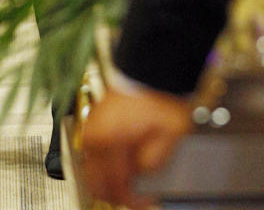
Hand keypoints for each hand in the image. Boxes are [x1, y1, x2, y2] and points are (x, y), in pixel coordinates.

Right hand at [82, 88, 192, 209]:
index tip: (143, 202)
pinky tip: (126, 162)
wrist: (153, 67)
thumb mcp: (170, 135)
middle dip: (115, 193)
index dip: (130, 199)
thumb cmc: (161, 94)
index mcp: (109, 139)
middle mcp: (95, 134)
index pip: (113, 185)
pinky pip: (96, 153)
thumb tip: (143, 177)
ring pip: (93, 169)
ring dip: (111, 178)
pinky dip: (108, 163)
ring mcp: (93, 126)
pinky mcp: (96, 120)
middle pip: (96, 181)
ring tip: (133, 180)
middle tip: (135, 197)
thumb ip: (154, 163)